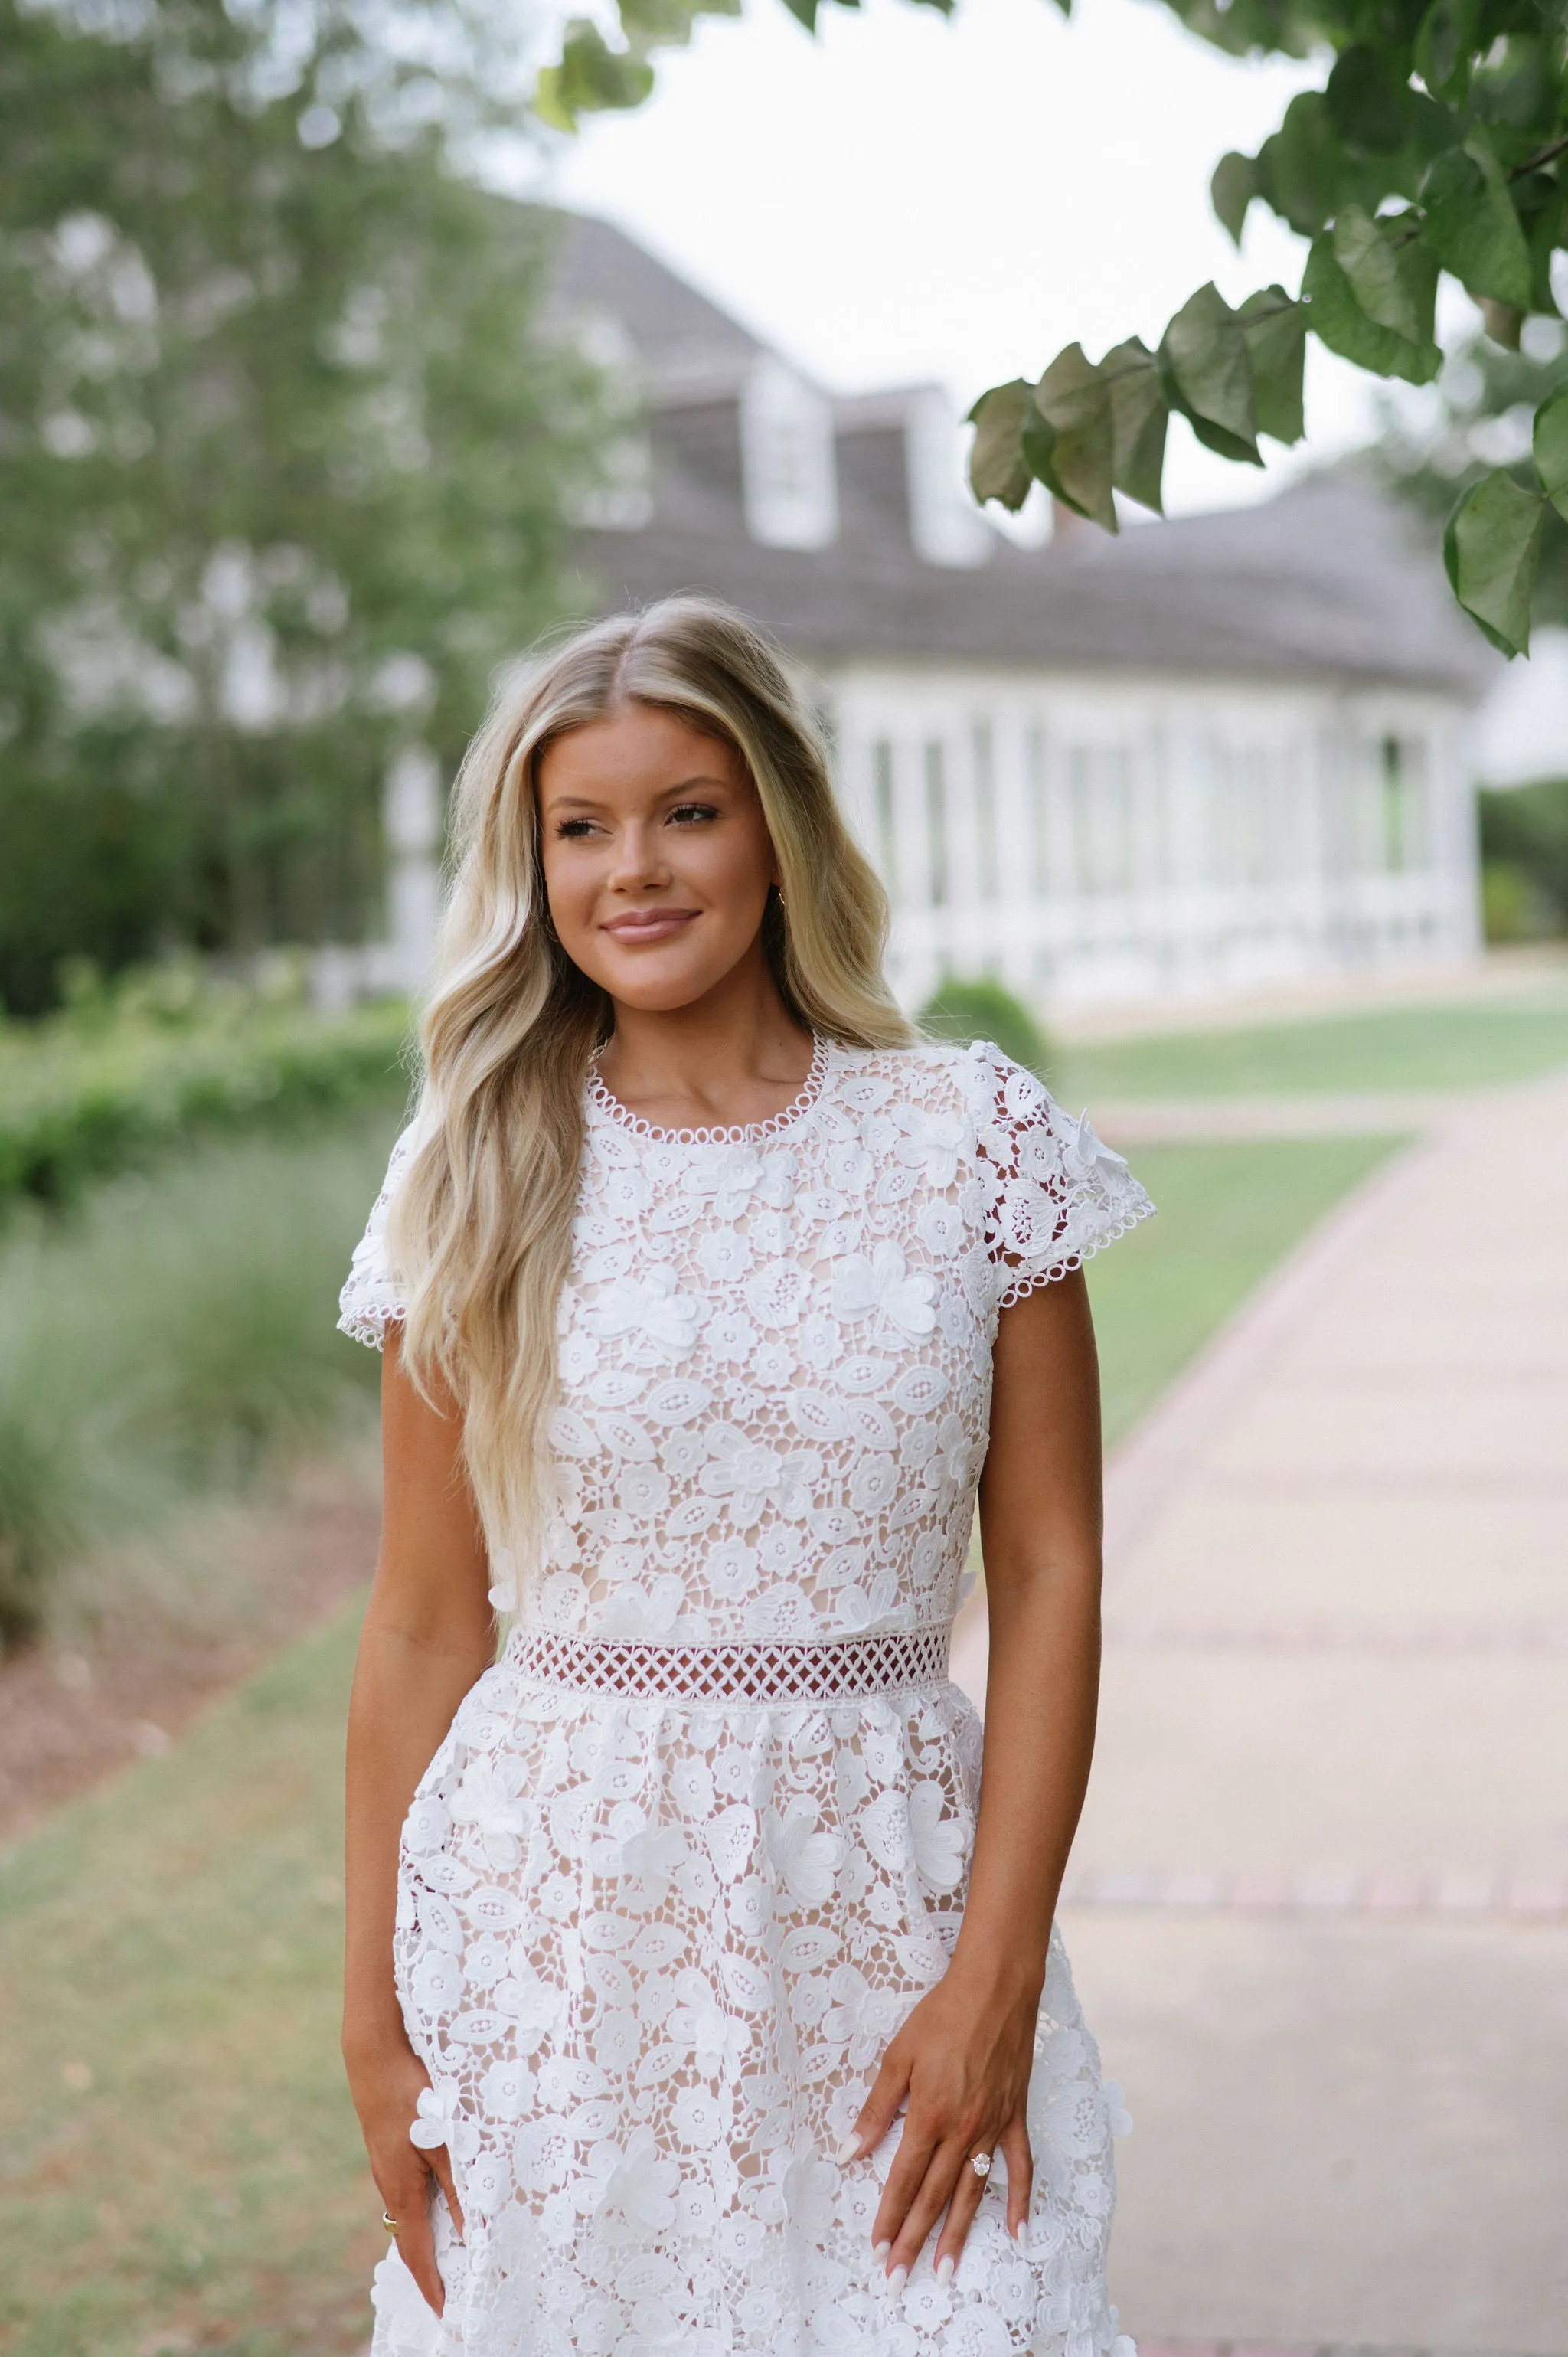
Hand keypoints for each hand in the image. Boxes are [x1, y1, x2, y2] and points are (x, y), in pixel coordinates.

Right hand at [345, 2029, 465, 2317]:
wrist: (374, 2054)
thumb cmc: (412, 2094)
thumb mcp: (444, 2141)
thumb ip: (459, 2186)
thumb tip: (471, 2230)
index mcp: (403, 2191)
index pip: (417, 2253)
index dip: (431, 2285)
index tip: (442, 2313)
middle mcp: (390, 2186)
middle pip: (411, 2237)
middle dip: (430, 2266)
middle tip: (452, 2290)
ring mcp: (386, 2167)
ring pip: (410, 2212)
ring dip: (429, 2234)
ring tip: (452, 2253)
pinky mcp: (389, 2149)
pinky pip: (408, 2190)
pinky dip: (425, 2207)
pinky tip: (441, 2200)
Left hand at [841, 1962, 1035, 2284]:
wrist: (995, 1989)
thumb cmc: (941, 2016)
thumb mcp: (898, 2057)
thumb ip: (876, 2110)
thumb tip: (849, 2152)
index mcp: (930, 2115)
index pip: (903, 2180)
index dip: (889, 2218)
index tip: (878, 2251)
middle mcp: (963, 2130)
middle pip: (934, 2196)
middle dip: (915, 2240)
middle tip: (900, 2279)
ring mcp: (993, 2127)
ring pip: (972, 2193)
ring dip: (957, 2235)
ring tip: (945, 2271)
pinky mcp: (1015, 2117)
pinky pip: (1020, 2167)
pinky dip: (1020, 2201)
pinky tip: (1016, 2232)